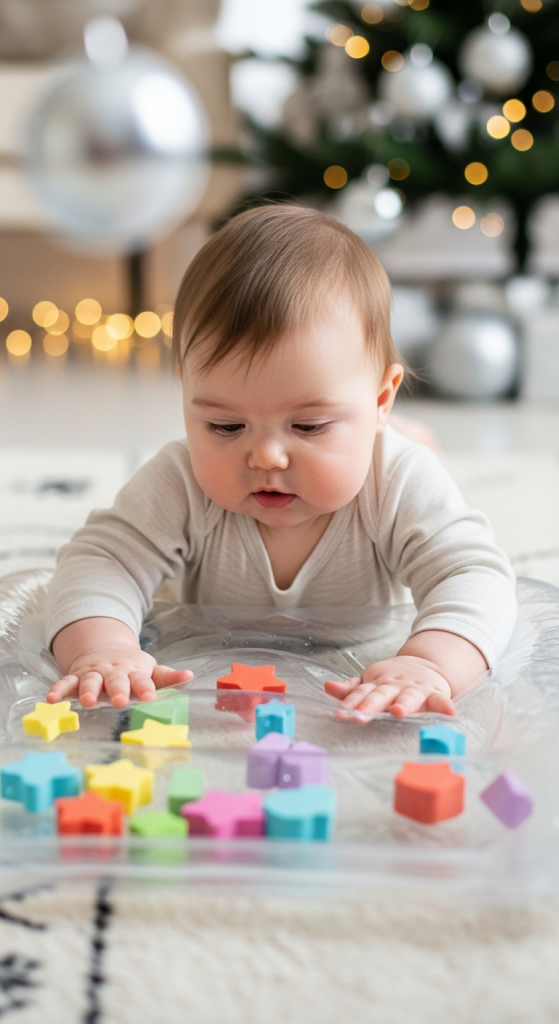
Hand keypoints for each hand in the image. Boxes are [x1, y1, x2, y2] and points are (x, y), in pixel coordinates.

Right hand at [46, 644, 192, 708]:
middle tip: (119, 700)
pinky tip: (51, 699)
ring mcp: (94, 672)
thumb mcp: (151, 669)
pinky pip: (66, 682)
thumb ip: (168, 677)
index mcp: (134, 671)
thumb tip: (190, 676)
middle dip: (117, 690)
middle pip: (116, 680)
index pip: (142, 679)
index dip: (146, 687)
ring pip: (90, 681)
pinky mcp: (76, 675)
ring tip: (88, 702)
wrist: (104, 648)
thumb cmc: (131, 666)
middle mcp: (113, 671)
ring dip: (88, 690)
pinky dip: (58, 690)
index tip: (150, 697)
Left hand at [324, 655, 455, 721]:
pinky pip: (441, 701)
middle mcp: (395, 686)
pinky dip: (445, 706)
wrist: (424, 665)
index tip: (341, 713)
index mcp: (377, 684)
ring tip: (398, 712)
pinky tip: (450, 714)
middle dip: (370, 705)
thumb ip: (349, 689)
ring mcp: (415, 689)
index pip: (361, 693)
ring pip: (408, 697)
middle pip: (381, 695)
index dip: (350, 703)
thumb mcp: (369, 681)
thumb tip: (327, 687)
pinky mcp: (435, 694)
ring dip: (404, 704)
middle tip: (360, 716)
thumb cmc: (391, 680)